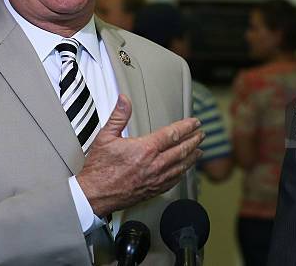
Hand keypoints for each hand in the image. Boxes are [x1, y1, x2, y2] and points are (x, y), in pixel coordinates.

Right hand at [77, 94, 203, 216]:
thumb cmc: (98, 169)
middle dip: (194, 140)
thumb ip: (118, 116)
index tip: (194, 122)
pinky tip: (185, 170)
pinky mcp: (153, 190)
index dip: (186, 126)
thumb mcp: (106, 137)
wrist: (94, 196)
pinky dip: (182, 173)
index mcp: (145, 149)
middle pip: (182, 149)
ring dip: (192, 156)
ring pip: (181, 166)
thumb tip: (124, 100)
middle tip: (202, 134)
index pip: (172, 134)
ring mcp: (155, 179)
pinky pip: (174, 180)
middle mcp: (154, 164)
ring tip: (200, 150)